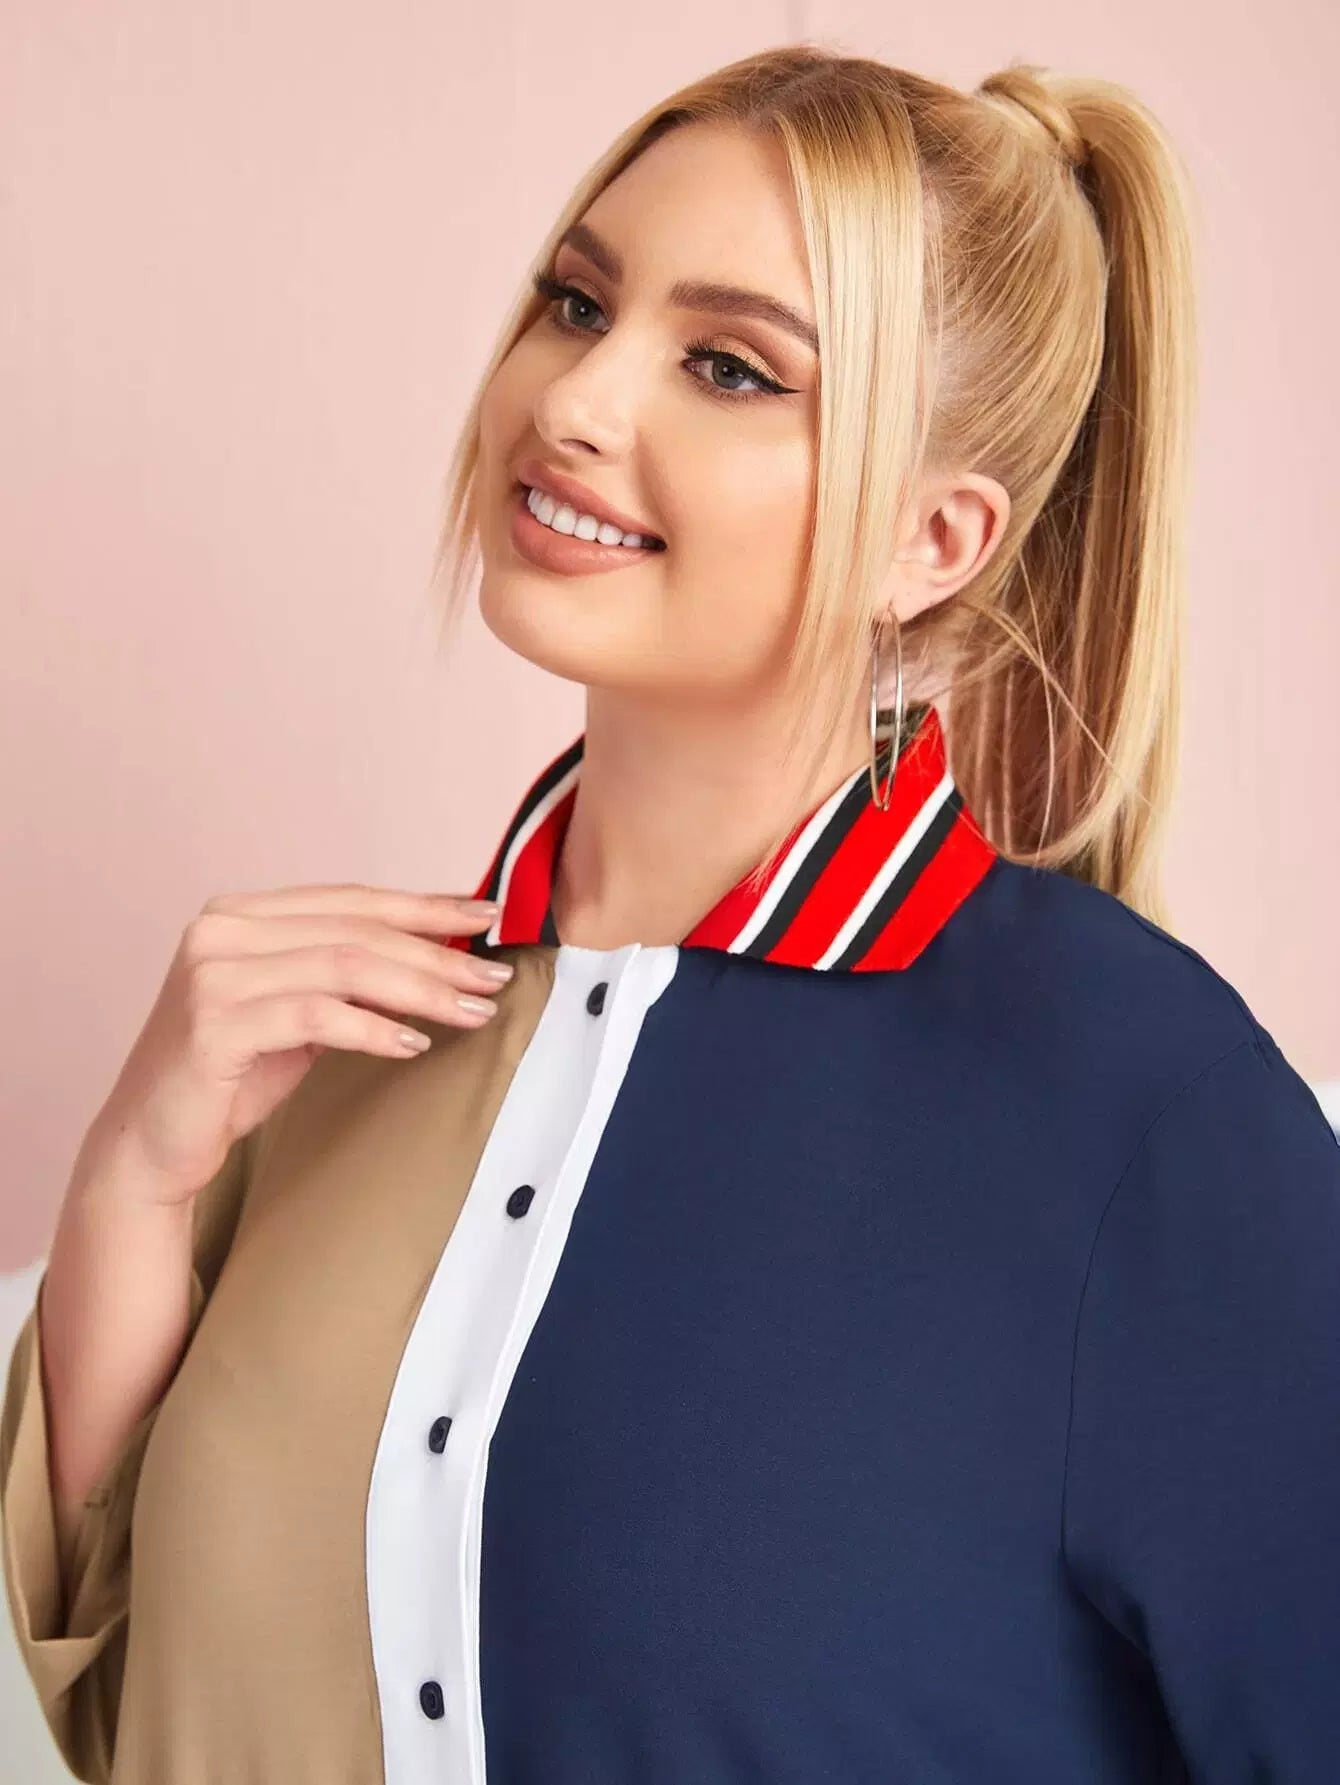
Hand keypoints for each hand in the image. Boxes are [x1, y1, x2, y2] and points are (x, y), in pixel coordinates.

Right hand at [77, 884, 510, 1205]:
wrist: (149, 1144)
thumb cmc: (229, 1077)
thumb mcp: (298, 1014)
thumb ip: (346, 977)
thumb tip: (440, 957)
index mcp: (242, 913)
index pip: (352, 899)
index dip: (424, 905)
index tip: (488, 914)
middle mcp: (223, 929)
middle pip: (357, 930)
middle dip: (437, 953)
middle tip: (494, 977)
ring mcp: (214, 972)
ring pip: (346, 966)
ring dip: (421, 990)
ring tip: (473, 1012)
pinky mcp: (215, 1023)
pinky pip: (317, 1015)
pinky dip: (373, 1028)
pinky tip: (413, 1045)